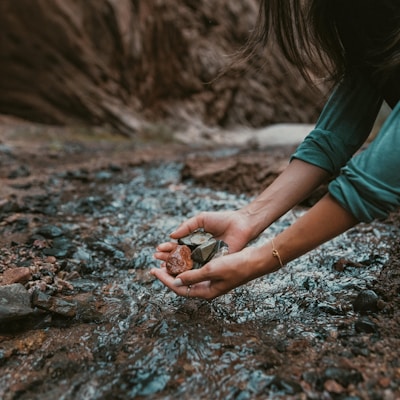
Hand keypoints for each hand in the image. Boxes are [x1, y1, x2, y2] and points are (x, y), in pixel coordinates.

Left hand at [151, 246, 275, 299]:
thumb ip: (194, 276)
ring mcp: (210, 280)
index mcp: (206, 292)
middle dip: (168, 275)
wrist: (253, 261)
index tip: (153, 271)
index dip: (165, 280)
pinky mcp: (214, 271)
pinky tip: (181, 257)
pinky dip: (186, 263)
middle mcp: (207, 287)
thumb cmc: (234, 266)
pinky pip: (195, 269)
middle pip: (182, 283)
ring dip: (176, 269)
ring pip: (188, 276)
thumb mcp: (212, 270)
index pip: (180, 288)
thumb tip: (177, 281)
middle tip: (156, 266)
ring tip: (165, 261)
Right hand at [153, 210, 253, 272]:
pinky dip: (189, 271)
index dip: (167, 249)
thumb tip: (171, 236)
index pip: (178, 246)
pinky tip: (179, 272)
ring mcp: (206, 258)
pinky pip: (200, 269)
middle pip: (180, 257)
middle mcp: (199, 251)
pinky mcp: (214, 263)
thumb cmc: (223, 220)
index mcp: (195, 240)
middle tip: (156, 260)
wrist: (241, 224)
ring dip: (174, 266)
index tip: (157, 250)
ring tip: (162, 266)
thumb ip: (187, 227)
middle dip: (167, 258)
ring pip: (187, 265)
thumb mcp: (201, 220)